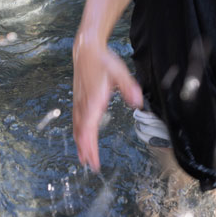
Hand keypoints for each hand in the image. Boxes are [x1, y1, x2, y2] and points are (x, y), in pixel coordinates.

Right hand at [72, 38, 142, 170]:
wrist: (85, 50)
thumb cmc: (103, 61)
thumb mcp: (120, 72)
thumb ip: (129, 87)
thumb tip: (138, 101)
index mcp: (93, 100)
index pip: (90, 129)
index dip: (90, 146)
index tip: (93, 160)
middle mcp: (84, 104)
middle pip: (82, 132)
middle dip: (86, 150)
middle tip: (90, 166)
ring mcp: (79, 102)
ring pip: (78, 128)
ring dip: (81, 144)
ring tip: (83, 158)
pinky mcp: (79, 100)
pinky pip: (77, 121)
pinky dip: (78, 133)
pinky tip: (80, 139)